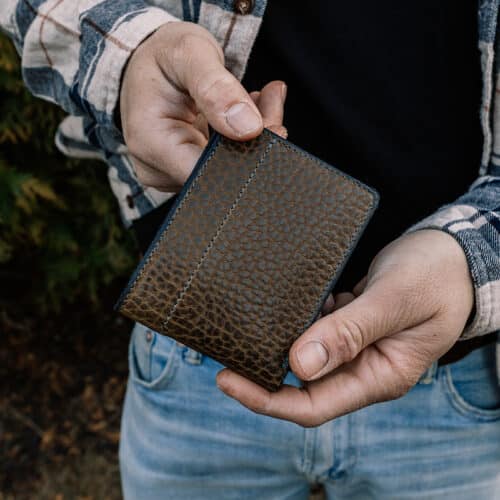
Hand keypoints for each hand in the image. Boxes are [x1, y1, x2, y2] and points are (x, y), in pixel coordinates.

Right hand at [120, 22, 286, 191]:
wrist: (151, 63)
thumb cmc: (163, 55)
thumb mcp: (189, 54)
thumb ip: (217, 88)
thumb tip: (248, 128)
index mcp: (150, 142)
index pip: (207, 172)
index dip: (245, 156)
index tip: (272, 124)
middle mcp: (156, 168)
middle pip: (221, 174)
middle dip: (255, 141)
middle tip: (271, 100)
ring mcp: (171, 174)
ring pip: (229, 171)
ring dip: (254, 138)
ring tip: (263, 99)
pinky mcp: (186, 172)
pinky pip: (225, 165)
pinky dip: (244, 140)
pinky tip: (251, 112)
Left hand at [217, 230, 473, 425]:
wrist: (454, 255)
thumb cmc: (435, 277)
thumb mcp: (394, 302)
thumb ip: (350, 333)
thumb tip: (299, 365)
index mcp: (380, 376)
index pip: (314, 406)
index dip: (267, 399)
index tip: (228, 379)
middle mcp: (364, 368)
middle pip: (302, 386)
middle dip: (261, 376)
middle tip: (223, 353)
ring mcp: (356, 347)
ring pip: (306, 358)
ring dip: (275, 346)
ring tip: (240, 330)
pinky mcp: (350, 326)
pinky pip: (315, 331)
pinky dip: (295, 320)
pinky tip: (279, 306)